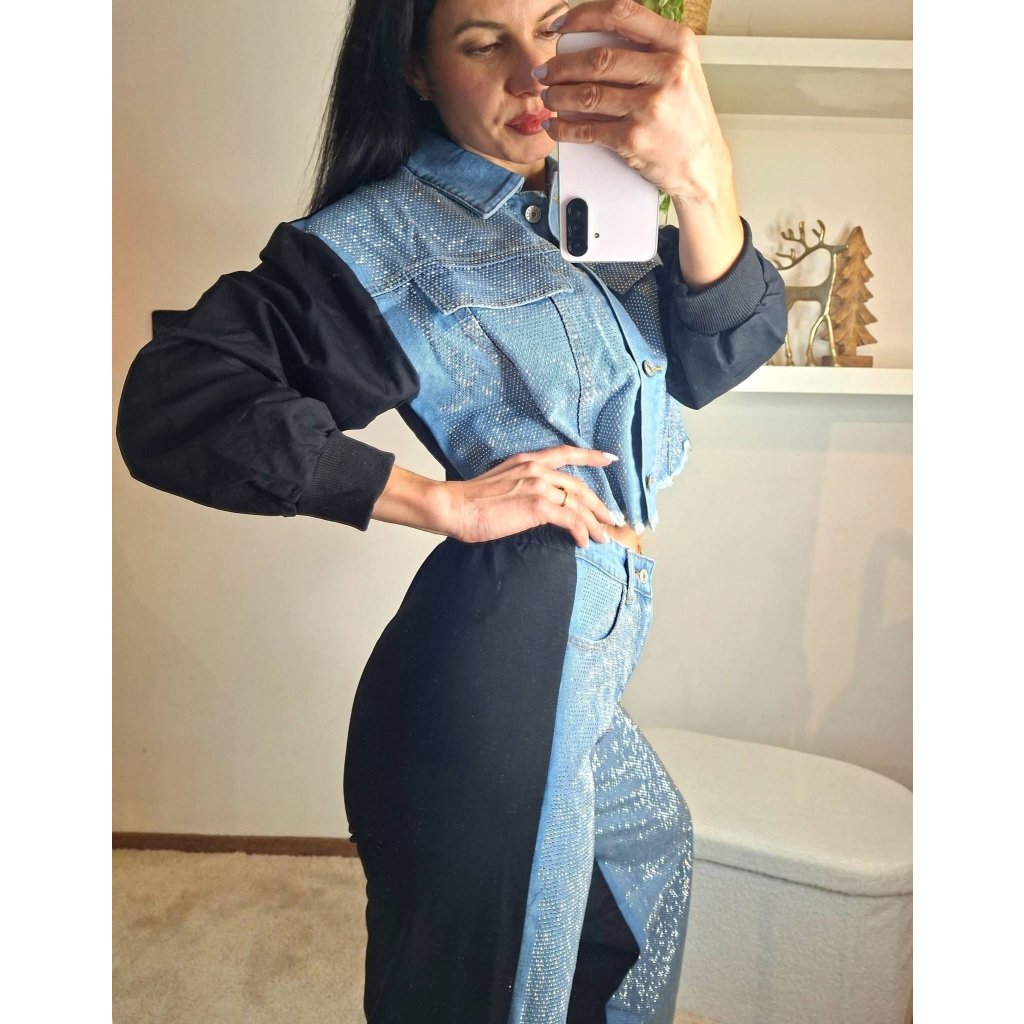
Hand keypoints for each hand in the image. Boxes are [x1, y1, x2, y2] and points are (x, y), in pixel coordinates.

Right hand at [444, 444, 619, 547]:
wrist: (455, 507)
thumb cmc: (470, 502)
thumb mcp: (501, 483)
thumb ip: (522, 486)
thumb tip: (535, 503)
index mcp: (527, 460)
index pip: (565, 453)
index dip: (590, 456)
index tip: (609, 459)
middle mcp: (536, 468)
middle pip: (579, 486)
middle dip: (598, 505)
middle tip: (610, 519)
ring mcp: (538, 485)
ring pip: (579, 504)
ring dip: (594, 523)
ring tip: (602, 537)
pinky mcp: (538, 505)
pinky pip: (570, 519)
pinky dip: (581, 532)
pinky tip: (583, 542)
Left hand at [537, 0, 736, 212]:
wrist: (703, 163)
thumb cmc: (686, 115)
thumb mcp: (680, 68)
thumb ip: (648, 47)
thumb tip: (593, 37)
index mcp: (677, 44)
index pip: (622, 14)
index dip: (583, 16)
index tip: (561, 27)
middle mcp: (667, 71)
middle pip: (597, 58)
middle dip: (560, 66)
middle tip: (545, 73)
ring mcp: (651, 106)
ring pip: (588, 94)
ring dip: (558, 97)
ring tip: (549, 98)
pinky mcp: (635, 139)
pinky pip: (588, 130)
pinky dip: (565, 129)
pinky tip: (556, 127)